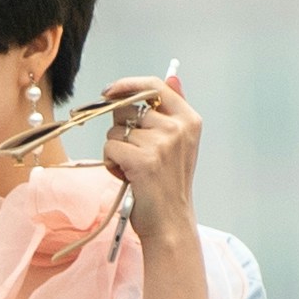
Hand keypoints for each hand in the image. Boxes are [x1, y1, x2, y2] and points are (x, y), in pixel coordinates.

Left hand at [87, 73, 205, 249]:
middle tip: (133, 153)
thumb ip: (173, 110)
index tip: (109, 91)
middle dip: (120, 129)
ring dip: (115, 149)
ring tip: (132, 169)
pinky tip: (126, 176)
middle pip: (128, 109)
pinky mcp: (143, 160)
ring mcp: (162, 143)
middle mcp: (178, 128)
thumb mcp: (179, 143)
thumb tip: (173, 76)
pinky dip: (111, 163)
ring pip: (115, 130)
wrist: (170, 222)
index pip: (155, 85)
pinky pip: (110, 147)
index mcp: (189, 120)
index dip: (127, 84)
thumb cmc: (168, 185)